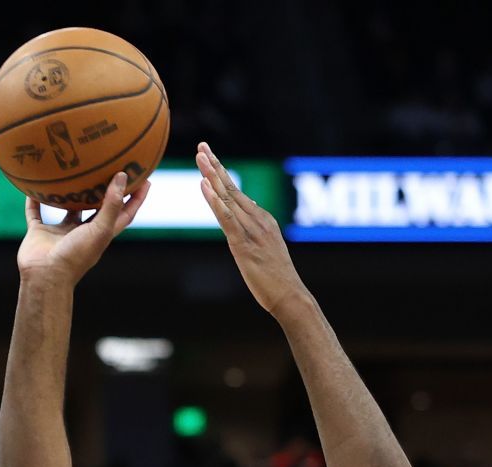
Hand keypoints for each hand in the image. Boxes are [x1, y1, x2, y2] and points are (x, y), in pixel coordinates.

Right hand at [15, 172, 150, 285]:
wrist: (45, 277)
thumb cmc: (75, 256)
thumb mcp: (100, 229)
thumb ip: (111, 204)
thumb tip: (122, 176)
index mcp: (101, 234)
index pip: (123, 213)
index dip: (135, 198)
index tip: (144, 179)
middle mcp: (82, 232)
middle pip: (96, 208)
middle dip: (104, 191)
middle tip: (110, 167)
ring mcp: (61, 233)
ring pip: (67, 209)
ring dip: (69, 194)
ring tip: (73, 172)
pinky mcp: (40, 233)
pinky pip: (35, 213)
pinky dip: (34, 201)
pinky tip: (33, 186)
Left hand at [197, 141, 310, 315]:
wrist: (289, 294)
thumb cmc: (276, 277)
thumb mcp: (264, 247)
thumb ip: (254, 229)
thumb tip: (247, 213)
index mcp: (262, 219)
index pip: (236, 192)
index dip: (221, 173)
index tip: (209, 156)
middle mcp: (258, 219)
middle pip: (232, 188)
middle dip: (215, 166)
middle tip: (202, 146)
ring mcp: (251, 230)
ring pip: (228, 197)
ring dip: (213, 176)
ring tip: (201, 157)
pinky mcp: (243, 244)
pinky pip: (227, 218)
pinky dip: (215, 201)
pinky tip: (205, 186)